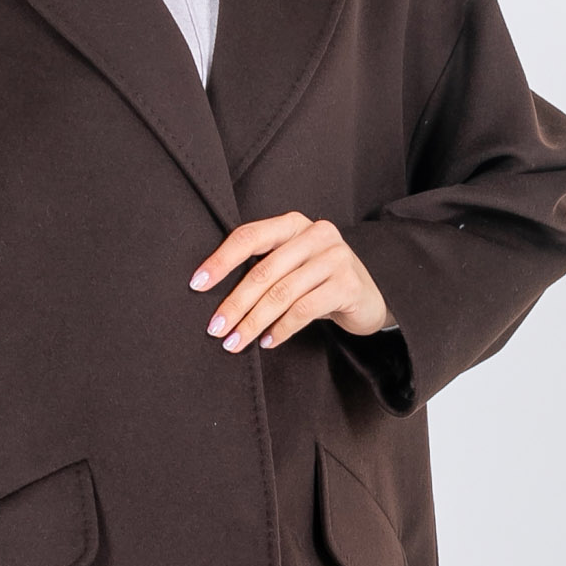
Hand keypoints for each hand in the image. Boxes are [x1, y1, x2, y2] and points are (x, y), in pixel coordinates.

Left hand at [192, 213, 393, 351]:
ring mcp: (335, 258)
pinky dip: (282, 329)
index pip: (249, 236)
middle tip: (215, 328)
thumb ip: (263, 266)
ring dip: (254, 322)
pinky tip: (268, 341)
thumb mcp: (292, 265)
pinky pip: (304, 310)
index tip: (197, 284)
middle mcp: (316, 234)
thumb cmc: (319, 281)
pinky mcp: (348, 284)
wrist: (369, 296)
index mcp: (293, 223)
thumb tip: (213, 292)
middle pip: (264, 271)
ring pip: (282, 294)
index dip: (221, 260)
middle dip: (235, 303)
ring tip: (235, 342)